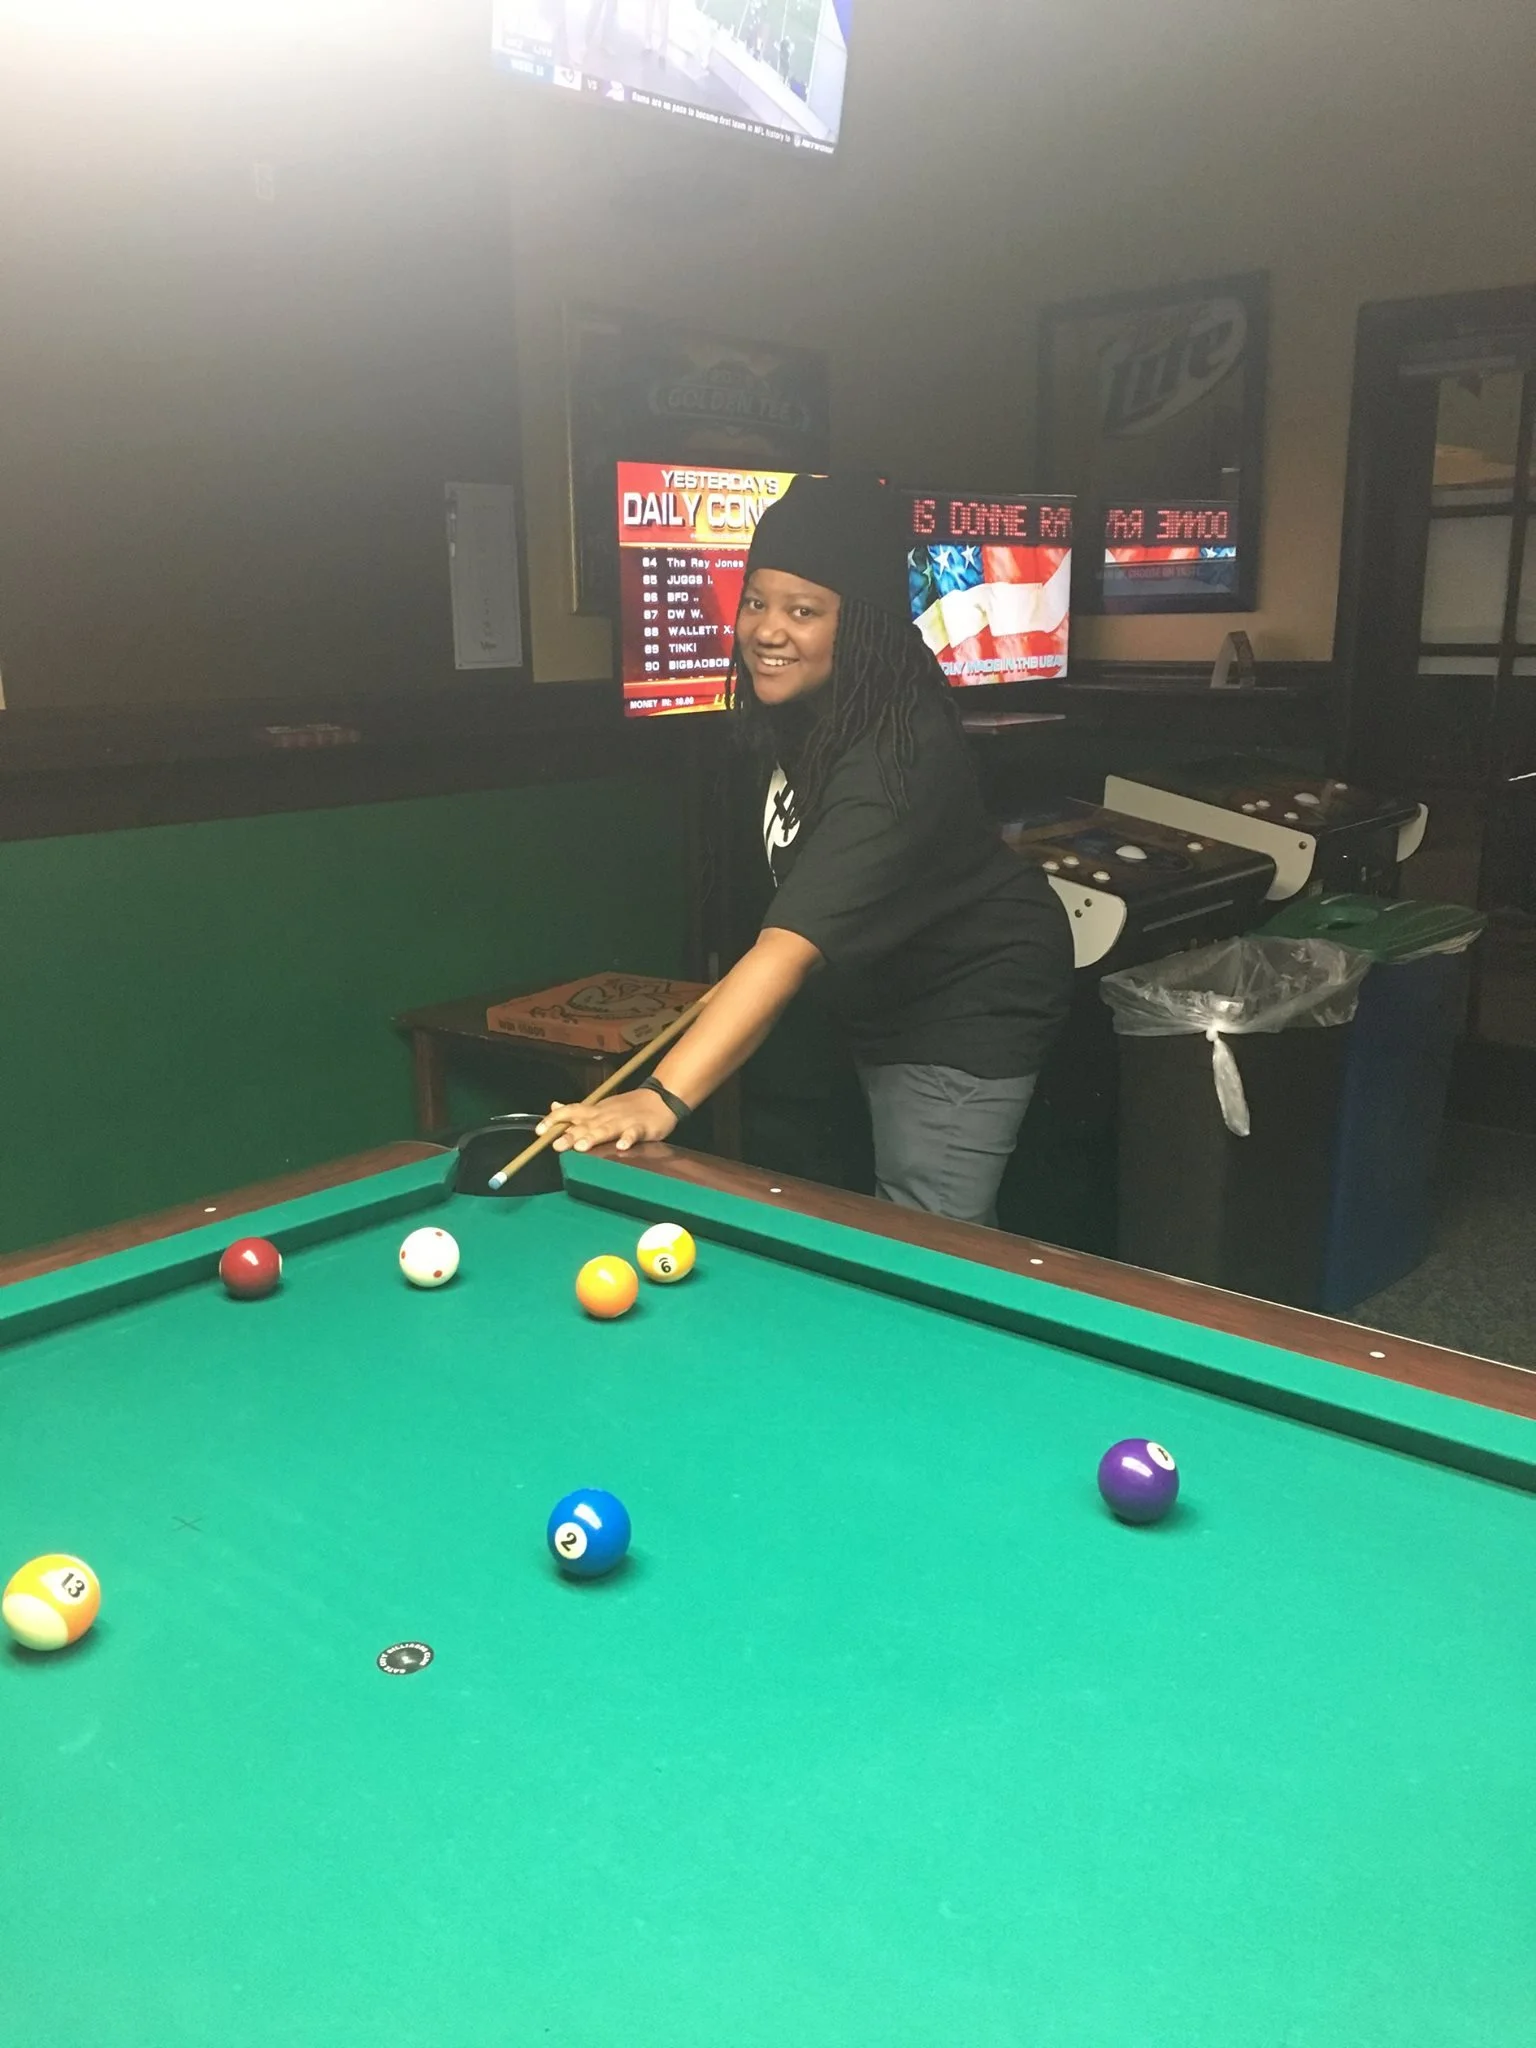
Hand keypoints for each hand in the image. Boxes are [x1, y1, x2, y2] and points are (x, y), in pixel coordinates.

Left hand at [538, 1089, 677, 1154]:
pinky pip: (634, 1133)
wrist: (661, 1098)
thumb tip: (554, 1107)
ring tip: (582, 1147)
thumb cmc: (628, 1106)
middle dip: (570, 1135)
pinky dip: (628, 1138)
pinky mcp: (642, 1127)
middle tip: (556, 1145)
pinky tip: (622, 1146)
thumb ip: (577, 1110)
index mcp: (595, 1111)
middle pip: (585, 1124)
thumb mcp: (600, 1106)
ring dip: (593, 1137)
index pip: (570, 1112)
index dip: (554, 1120)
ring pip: (606, 1129)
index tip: (539, 1131)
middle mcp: (605, 1115)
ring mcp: (623, 1121)